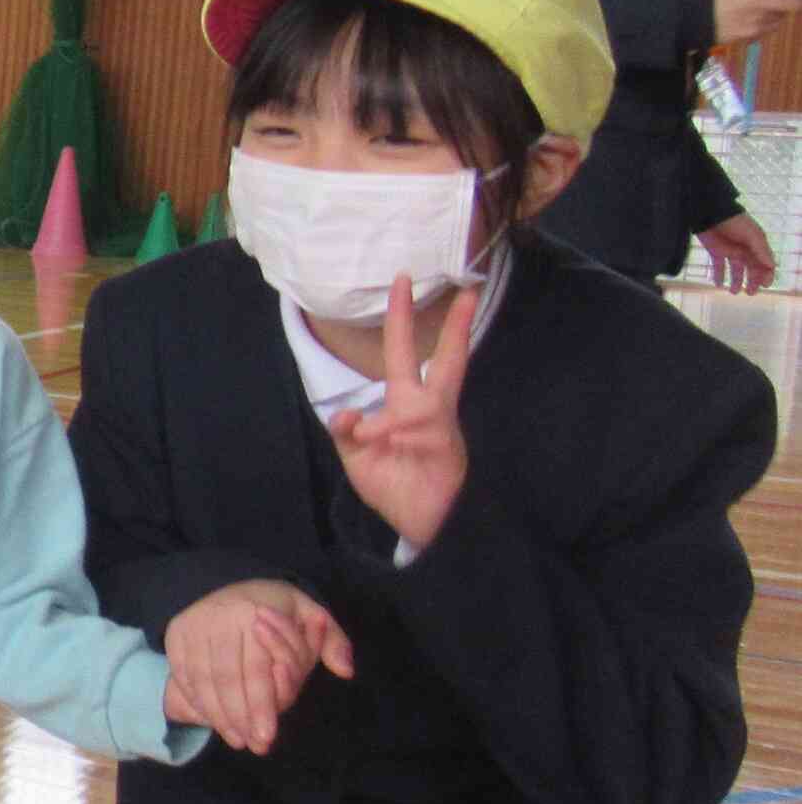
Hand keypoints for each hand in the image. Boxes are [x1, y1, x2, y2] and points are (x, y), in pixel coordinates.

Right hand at [162, 579, 353, 753]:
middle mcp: (219, 621)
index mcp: (253, 614)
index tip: (267, 736)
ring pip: (203, 681)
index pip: (255, 669)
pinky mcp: (176, 637)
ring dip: (218, 716)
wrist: (222, 580)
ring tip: (236, 739)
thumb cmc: (272, 603)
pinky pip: (183, 676)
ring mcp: (193, 629)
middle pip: (227, 680)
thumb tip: (346, 670)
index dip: (260, 705)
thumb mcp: (307, 610)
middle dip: (239, 718)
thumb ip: (331, 640)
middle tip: (252, 745)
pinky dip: (197, 701)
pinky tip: (212, 720)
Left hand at [325, 277, 474, 550]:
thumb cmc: (393, 486)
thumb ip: (346, 431)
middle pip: (443, 353)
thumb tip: (346, 411)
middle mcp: (425, 404)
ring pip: (450, 370)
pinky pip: (406, 421)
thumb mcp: (357, 456)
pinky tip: (370, 436)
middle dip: (450, 317)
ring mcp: (438, 418)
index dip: (401, 320)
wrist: (420, 523)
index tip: (401, 283)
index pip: (403, 353)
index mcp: (404, 404)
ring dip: (444, 346)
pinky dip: (379, 427)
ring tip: (430, 350)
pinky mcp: (442, 436)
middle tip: (458, 280)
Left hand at [698, 212, 776, 292]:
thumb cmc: (734, 221)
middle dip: (752, 281)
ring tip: (734, 292)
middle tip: (750, 293)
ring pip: (736, 270)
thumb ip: (761, 250)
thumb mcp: (751, 234)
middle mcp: (745, 249)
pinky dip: (718, 275)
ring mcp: (730, 250)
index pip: (765, 263)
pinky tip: (717, 284)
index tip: (764, 285)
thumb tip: (772, 266)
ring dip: (736, 281)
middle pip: (752, 268)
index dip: (766, 274)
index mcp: (757, 245)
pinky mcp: (716, 250)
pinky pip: (719, 266)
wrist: (709, 212)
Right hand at [709, 0, 801, 46]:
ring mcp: (758, 22)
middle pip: (795, 5)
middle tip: (795, 0)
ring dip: (776, 15)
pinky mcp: (753, 36)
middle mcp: (761, 5)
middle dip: (798, 2)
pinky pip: (768, 29)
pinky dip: (764, 25)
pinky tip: (748, 22)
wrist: (694, 20)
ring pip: (780, 18)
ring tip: (756, 12)